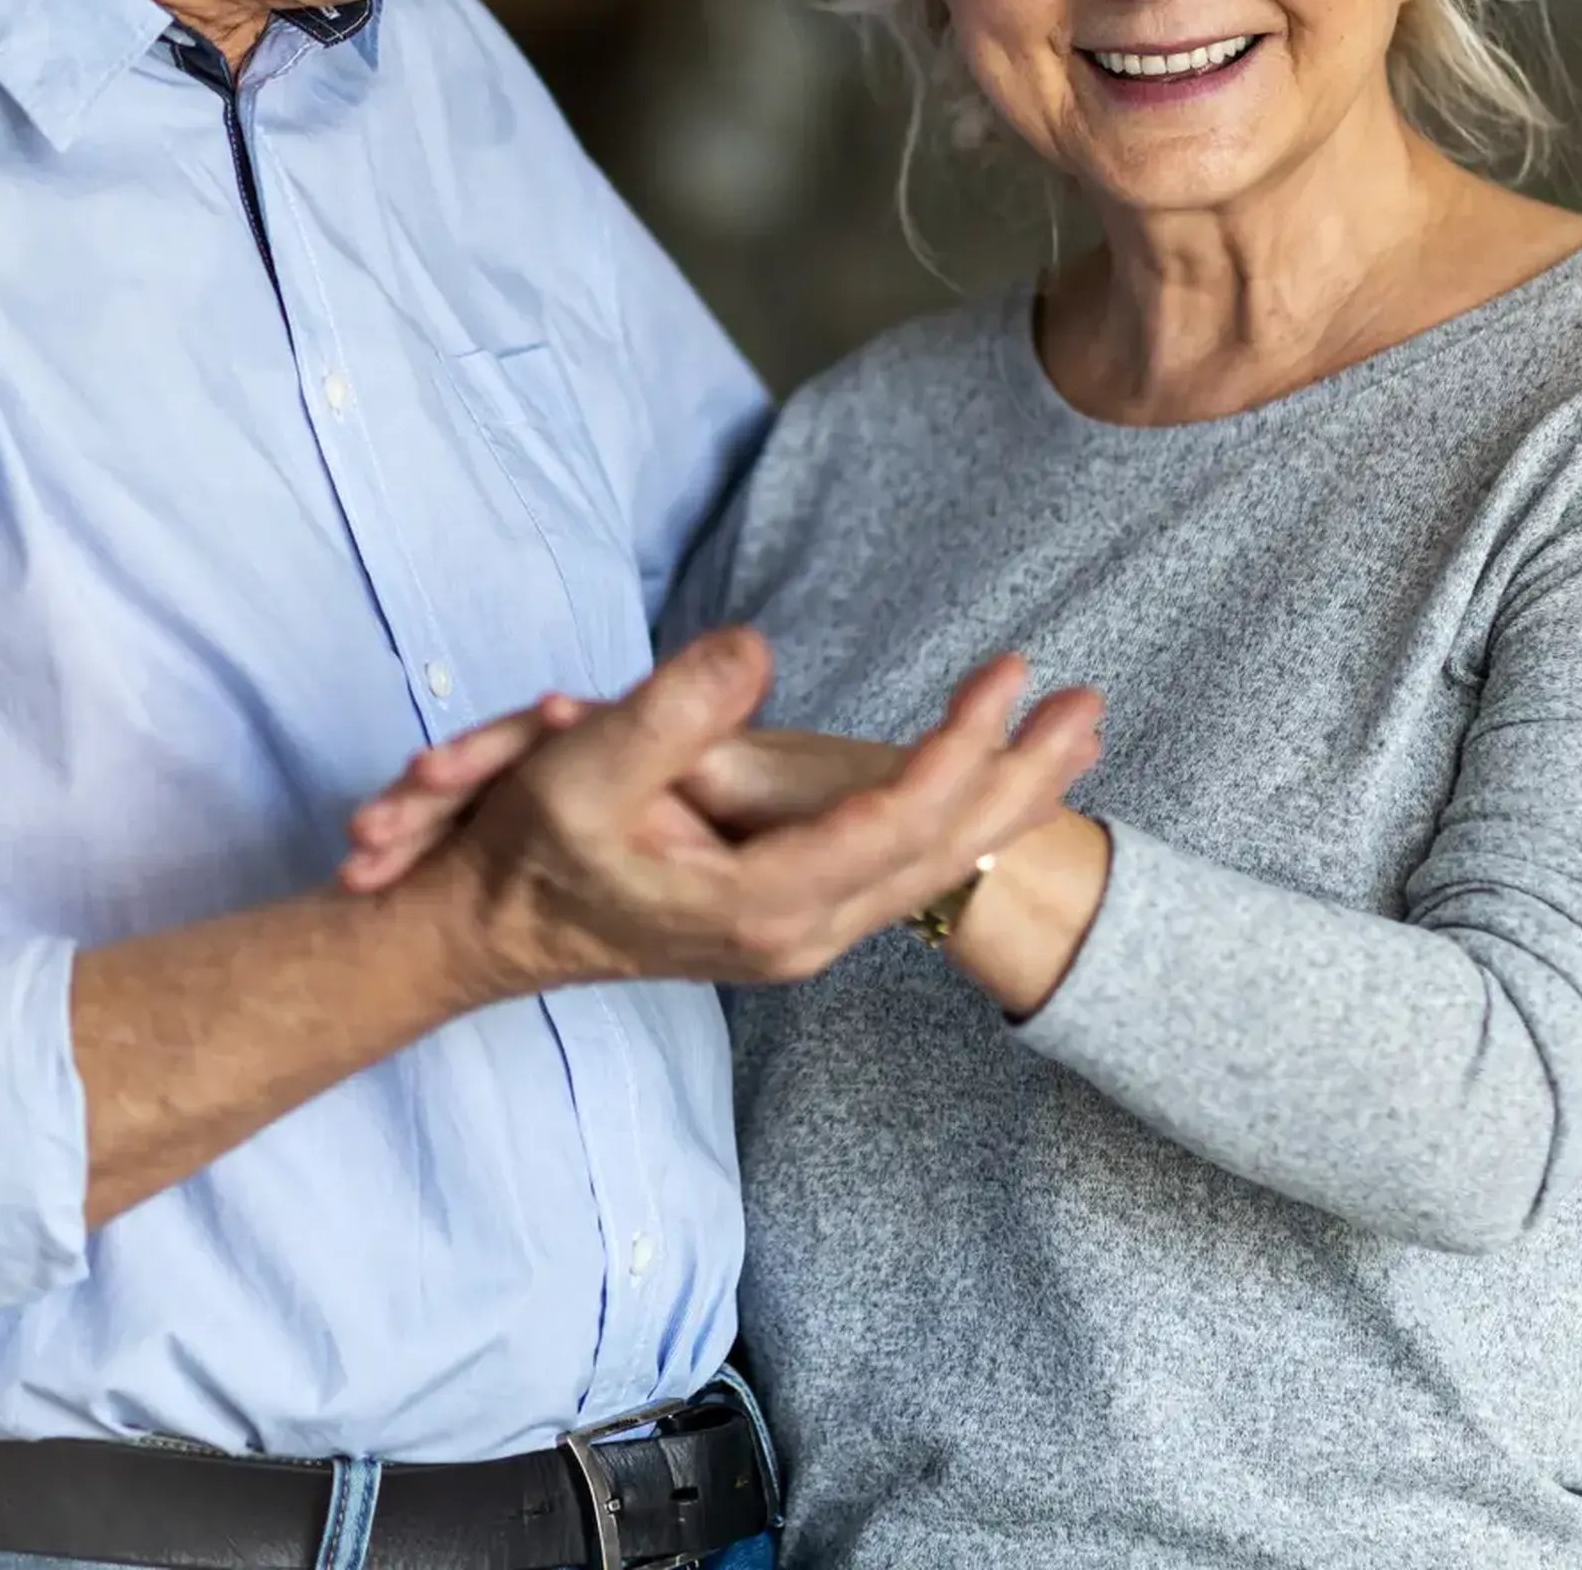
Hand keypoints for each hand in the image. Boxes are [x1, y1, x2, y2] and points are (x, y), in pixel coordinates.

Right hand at [360, 633, 1103, 994]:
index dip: (964, 750)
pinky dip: (962, 815)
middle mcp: (798, 929)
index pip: (896, 827)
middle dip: (1027, 775)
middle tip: (1095, 701)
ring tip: (1081, 728)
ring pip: (934, 861)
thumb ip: (668, 714)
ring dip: (1011, 794)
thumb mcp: (579, 771)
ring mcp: (800, 926)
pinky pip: (904, 862)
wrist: (486, 930)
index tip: (1010, 678)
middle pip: (943, 851)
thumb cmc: (524, 851)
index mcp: (760, 905)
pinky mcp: (792, 907)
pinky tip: (1004, 779)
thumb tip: (755, 651)